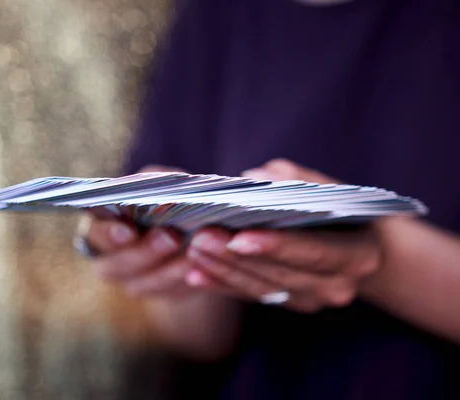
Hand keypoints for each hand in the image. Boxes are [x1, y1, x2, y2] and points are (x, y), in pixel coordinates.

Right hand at [81, 165, 218, 298]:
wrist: (192, 230)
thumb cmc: (168, 200)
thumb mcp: (161, 185)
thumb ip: (155, 182)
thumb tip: (158, 181)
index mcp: (102, 228)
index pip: (95, 234)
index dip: (109, 234)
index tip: (128, 230)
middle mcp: (111, 260)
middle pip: (116, 266)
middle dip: (145, 252)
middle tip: (171, 237)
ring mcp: (134, 283)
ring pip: (145, 285)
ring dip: (170, 270)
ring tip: (192, 253)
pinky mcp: (162, 295)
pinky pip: (171, 294)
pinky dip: (187, 281)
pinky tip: (202, 268)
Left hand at [184, 159, 383, 312]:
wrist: (360, 247)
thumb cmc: (340, 209)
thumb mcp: (329, 188)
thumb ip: (296, 180)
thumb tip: (255, 178)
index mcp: (357, 254)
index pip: (313, 252)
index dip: (276, 246)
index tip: (239, 236)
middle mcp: (337, 285)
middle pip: (280, 273)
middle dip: (236, 257)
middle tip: (202, 237)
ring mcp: (312, 299)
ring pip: (261, 288)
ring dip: (224, 270)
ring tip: (194, 250)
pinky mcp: (289, 303)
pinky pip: (252, 296)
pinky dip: (223, 285)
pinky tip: (196, 275)